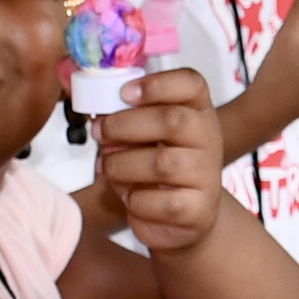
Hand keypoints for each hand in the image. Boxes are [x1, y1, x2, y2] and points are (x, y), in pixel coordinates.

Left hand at [91, 67, 229, 254]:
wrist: (186, 215)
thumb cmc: (159, 167)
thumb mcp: (145, 134)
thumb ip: (125, 116)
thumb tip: (89, 106)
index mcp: (197, 110)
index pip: (191, 83)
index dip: (158, 84)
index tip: (125, 93)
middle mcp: (208, 138)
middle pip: (173, 120)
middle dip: (125, 125)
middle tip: (100, 132)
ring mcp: (206, 174)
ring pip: (162, 164)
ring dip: (122, 165)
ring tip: (107, 167)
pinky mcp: (198, 209)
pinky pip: (159, 202)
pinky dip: (136, 200)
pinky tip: (131, 197)